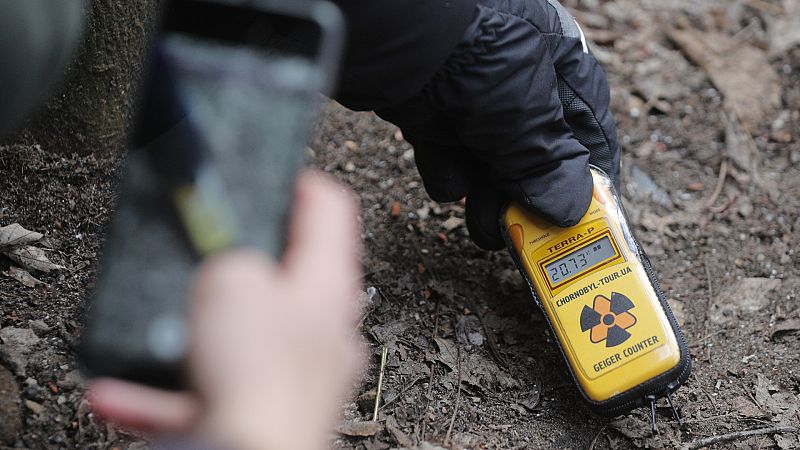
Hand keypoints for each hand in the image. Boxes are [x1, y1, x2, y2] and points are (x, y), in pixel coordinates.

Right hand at [88, 171, 363, 449]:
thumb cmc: (257, 377)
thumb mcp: (232, 280)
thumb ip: (230, 254)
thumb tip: (227, 261)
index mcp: (328, 285)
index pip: (330, 208)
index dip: (297, 181)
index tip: (269, 174)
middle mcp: (322, 329)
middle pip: (286, 274)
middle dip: (239, 262)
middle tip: (208, 252)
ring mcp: (295, 374)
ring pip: (241, 336)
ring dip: (193, 331)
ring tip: (162, 327)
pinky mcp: (264, 410)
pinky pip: (207, 389)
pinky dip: (166, 389)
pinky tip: (125, 391)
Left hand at [375, 0, 620, 249]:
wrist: (388, 39)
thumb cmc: (470, 56)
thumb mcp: (525, 116)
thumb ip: (548, 166)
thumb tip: (569, 211)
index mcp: (559, 63)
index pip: (587, 128)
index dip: (589, 178)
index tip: (587, 221)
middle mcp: (518, 78)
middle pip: (535, 152)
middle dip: (529, 197)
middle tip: (528, 236)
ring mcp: (471, 95)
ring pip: (489, 160)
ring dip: (488, 198)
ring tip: (487, 228)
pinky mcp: (430, 110)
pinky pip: (448, 155)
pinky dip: (448, 173)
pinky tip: (447, 178)